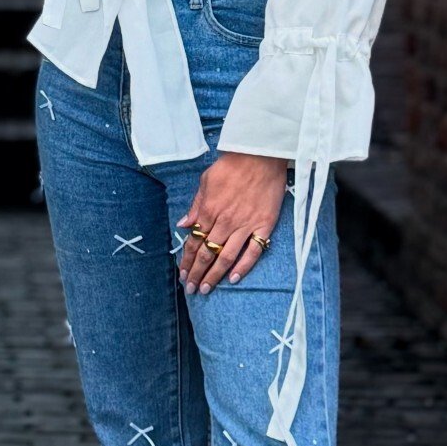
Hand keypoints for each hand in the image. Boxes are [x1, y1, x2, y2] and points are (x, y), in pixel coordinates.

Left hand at [178, 152, 288, 294]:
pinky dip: (243, 266)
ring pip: (227, 257)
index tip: (182, 274)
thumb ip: (195, 206)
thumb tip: (183, 224)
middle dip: (197, 273)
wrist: (261, 156)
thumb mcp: (206, 181)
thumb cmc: (232, 166)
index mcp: (209, 211)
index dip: (187, 260)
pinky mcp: (264, 226)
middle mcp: (225, 222)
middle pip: (208, 254)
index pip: (194, 242)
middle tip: (191, 289)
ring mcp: (245, 225)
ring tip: (206, 289)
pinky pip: (253, 251)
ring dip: (215, 276)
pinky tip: (234, 279)